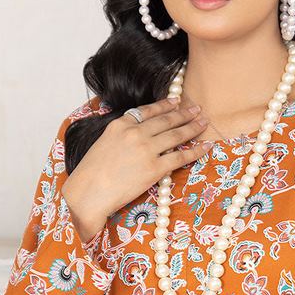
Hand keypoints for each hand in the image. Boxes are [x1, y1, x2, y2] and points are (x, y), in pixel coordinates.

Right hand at [61, 98, 209, 240]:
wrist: (88, 193)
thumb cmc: (90, 173)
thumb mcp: (103, 143)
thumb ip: (120, 135)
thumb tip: (134, 133)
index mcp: (120, 124)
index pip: (148, 111)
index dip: (165, 105)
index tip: (176, 101)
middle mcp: (135, 133)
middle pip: (166, 120)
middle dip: (184, 113)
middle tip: (197, 109)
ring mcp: (146, 150)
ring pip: (176, 135)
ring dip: (193, 127)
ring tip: (204, 122)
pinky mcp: (154, 168)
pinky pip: (180, 156)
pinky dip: (196, 150)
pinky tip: (206, 146)